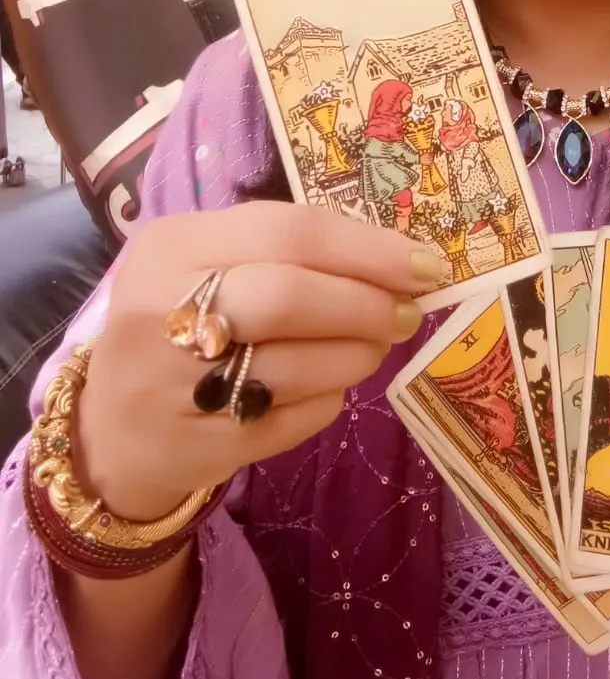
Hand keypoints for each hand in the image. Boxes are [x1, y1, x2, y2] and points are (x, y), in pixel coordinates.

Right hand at [75, 201, 446, 522]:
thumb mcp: (215, 263)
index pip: (289, 232)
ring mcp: (172, 386)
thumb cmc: (183, 323)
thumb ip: (294, 251)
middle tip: (410, 313)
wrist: (113, 428)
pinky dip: (327, 400)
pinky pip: (291, 419)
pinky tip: (328, 386)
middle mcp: (161, 311)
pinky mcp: (195, 447)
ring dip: (357, 355)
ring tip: (374, 346)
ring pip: (295, 365)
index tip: (427, 264)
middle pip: (290, 296)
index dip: (369, 249)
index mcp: (172, 245)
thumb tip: (402, 261)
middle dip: (367, 304)